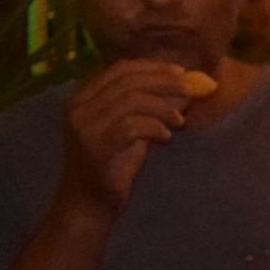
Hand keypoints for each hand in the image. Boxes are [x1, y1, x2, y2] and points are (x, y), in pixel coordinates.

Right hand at [54, 59, 198, 211]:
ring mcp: (83, 126)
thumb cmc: (114, 164)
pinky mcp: (95, 146)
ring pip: (130, 100)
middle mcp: (78, 107)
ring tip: (180, 121)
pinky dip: (154, 127)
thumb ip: (151, 107)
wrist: (89, 202)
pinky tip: (166, 138)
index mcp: (83, 97)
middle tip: (190, 91)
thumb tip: (185, 87)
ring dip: (163, 107)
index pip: (119, 69)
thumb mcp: (134, 130)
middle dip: (164, 82)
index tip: (182, 72)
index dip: (153, 67)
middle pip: (127, 81)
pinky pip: (131, 126)